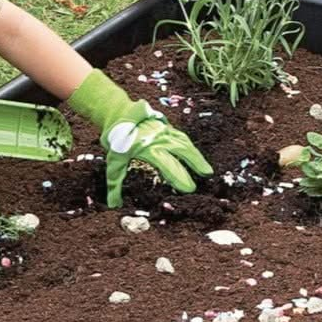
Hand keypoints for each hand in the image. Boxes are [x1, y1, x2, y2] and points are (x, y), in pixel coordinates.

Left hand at [67, 69, 212, 206]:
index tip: (188, 188)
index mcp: (148, 149)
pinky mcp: (169, 128)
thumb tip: (114, 205)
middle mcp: (160, 139)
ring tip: (208, 172)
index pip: (168, 165)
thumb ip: (115, 184)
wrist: (120, 115)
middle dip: (195, 164)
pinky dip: (191, 149)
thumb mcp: (114, 162)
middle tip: (206, 177)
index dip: (179, 177)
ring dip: (198, 157)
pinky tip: (198, 158)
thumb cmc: (118, 141)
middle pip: (183, 152)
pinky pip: (183, 139)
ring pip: (186, 145)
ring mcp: (166, 132)